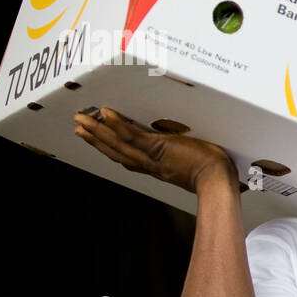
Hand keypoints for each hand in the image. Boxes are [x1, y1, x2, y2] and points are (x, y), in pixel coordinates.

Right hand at [72, 106, 236, 194]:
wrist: (218, 182)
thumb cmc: (214, 175)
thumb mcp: (194, 167)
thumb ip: (188, 161)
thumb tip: (193, 151)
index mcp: (158, 169)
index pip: (129, 159)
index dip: (112, 150)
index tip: (99, 142)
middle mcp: (150, 165)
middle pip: (116, 152)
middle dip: (96, 140)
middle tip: (79, 127)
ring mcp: (152, 157)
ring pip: (117, 144)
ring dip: (97, 132)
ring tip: (81, 120)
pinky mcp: (158, 148)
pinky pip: (132, 136)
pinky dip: (117, 126)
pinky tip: (105, 114)